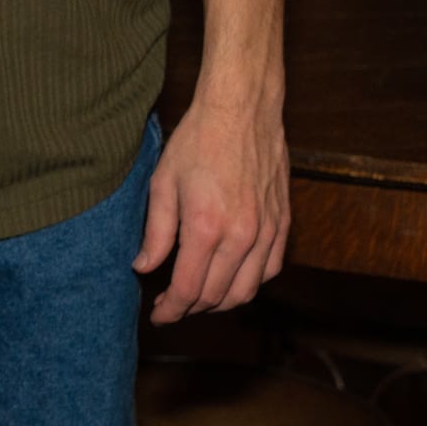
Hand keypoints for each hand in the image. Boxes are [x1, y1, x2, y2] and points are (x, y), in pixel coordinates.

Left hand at [133, 95, 288, 324]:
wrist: (241, 110)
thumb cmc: (197, 141)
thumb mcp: (162, 183)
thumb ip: (155, 232)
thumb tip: (143, 268)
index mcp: (206, 227)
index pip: (189, 289)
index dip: (171, 309)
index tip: (159, 315)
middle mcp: (242, 236)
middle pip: (218, 296)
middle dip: (192, 309)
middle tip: (172, 306)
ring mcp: (267, 231)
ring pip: (247, 290)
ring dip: (222, 302)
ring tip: (199, 297)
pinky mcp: (283, 223)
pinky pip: (271, 269)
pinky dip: (250, 283)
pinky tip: (232, 277)